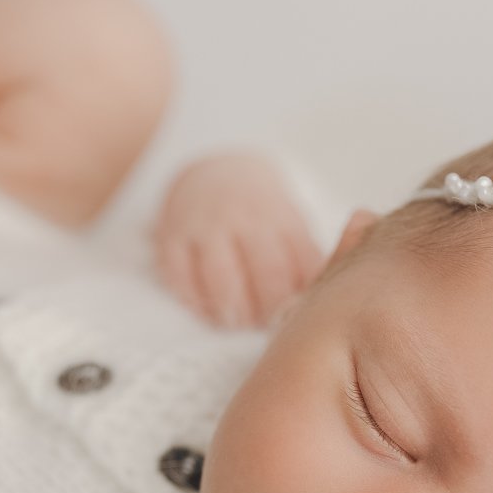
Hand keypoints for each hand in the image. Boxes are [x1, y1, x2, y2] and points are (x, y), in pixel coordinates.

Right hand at [152, 161, 324, 329]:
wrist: (216, 168)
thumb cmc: (262, 212)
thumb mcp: (291, 220)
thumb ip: (309, 257)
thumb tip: (320, 301)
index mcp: (280, 215)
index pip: (300, 263)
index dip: (300, 298)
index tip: (295, 315)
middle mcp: (244, 217)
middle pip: (267, 271)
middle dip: (271, 307)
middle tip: (267, 323)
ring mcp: (206, 226)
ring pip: (221, 277)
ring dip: (233, 309)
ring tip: (237, 322)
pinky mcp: (172, 236)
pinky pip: (179, 275)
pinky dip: (193, 300)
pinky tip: (207, 311)